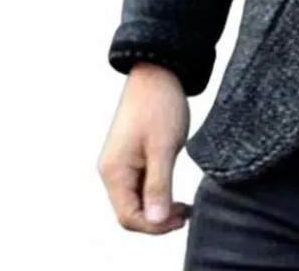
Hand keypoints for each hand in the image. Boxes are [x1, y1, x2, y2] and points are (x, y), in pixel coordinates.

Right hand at [97, 61, 192, 233]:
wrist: (157, 71)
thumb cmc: (160, 104)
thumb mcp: (164, 147)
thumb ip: (159, 185)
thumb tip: (155, 221)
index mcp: (114, 170)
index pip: (128, 217)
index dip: (155, 226)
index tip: (182, 218)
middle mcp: (111, 170)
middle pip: (129, 212)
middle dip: (156, 219)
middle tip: (186, 213)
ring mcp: (119, 163)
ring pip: (135, 199)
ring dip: (157, 207)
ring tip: (184, 206)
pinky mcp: (130, 156)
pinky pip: (139, 185)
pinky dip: (156, 192)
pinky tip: (174, 191)